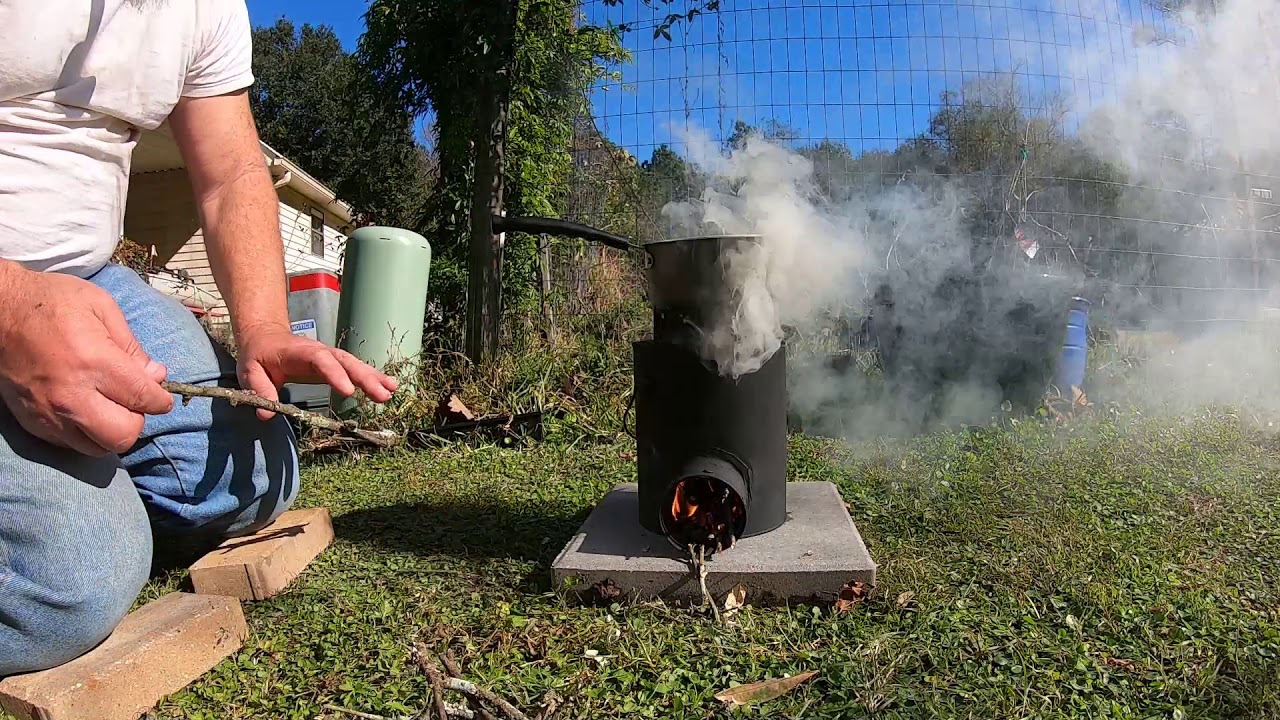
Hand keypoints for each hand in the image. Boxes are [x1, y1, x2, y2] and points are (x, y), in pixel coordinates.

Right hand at [0, 264, 173, 455]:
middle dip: (137, 420)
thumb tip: (156, 376)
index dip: (160, 400)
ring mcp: (48, 413)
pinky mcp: (33, 422)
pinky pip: (72, 444)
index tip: (161, 395)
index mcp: (94, 362)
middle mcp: (71, 394)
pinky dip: (87, 433)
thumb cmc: (52, 302)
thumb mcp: (102, 307)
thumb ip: (132, 346)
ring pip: (98, 448)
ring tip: (110, 407)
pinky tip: (87, 410)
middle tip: (133, 402)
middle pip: (123, 435)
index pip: (143, 398)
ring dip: (112, 432)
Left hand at [235, 325, 398, 419]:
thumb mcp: (249, 372)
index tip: (349, 391)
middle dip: (365, 378)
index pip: (320, 361)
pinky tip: (390, 386)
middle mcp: (319, 352)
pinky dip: (373, 377)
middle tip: (382, 395)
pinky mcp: (335, 364)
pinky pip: (355, 369)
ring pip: (354, 365)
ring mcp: (330, 357)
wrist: (265, 337)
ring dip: (374, 378)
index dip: (335, 374)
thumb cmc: (258, 356)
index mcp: (299, 353)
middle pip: (345, 362)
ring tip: (392, 391)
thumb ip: (259, 390)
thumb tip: (266, 415)